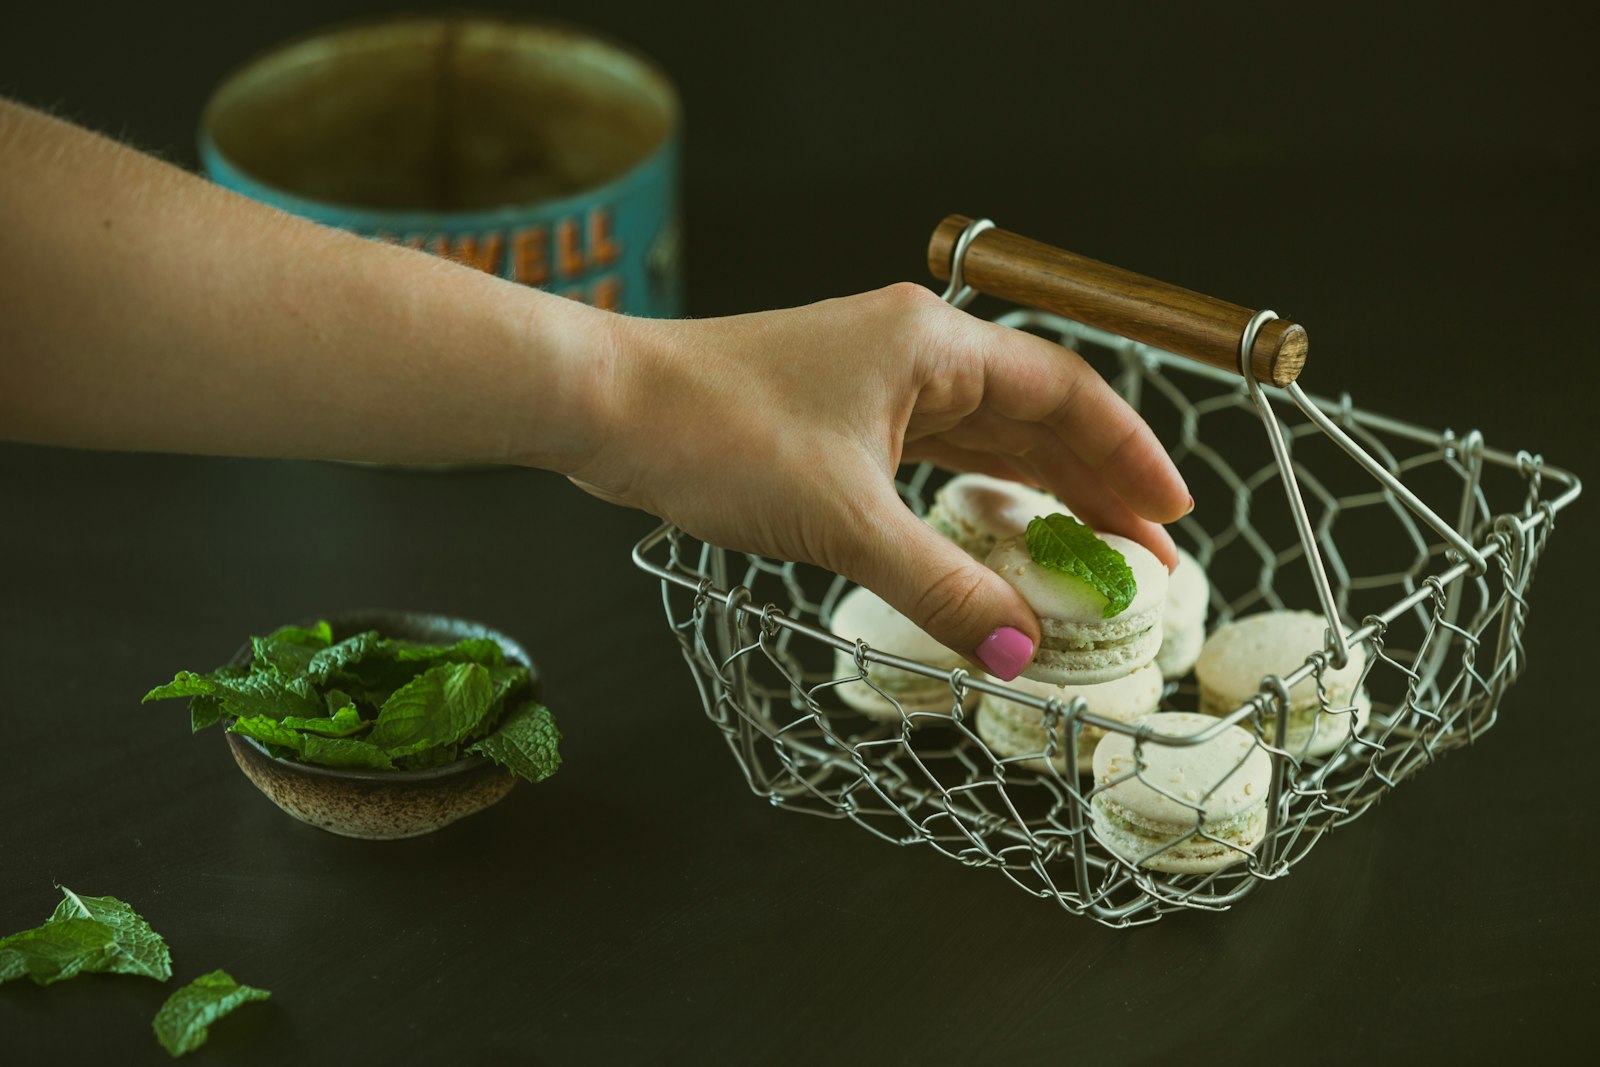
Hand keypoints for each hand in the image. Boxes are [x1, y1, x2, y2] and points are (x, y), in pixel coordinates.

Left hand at [561, 282, 1189, 677]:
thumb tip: (1020, 651)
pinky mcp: (838, 424)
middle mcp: (913, 354)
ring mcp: (874, 388)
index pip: (1065, 393)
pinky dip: (972, 504)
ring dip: (1039, 499)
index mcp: (933, 345)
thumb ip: (941, 587)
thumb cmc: (719, 434)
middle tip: (1147, 562)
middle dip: (1094, 489)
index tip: (1173, 515)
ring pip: (983, 444)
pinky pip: (932, 463)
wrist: (609, 408)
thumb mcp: (846, 523)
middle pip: (1034, 420)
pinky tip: (998, 540)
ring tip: (1093, 560)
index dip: (1129, 454)